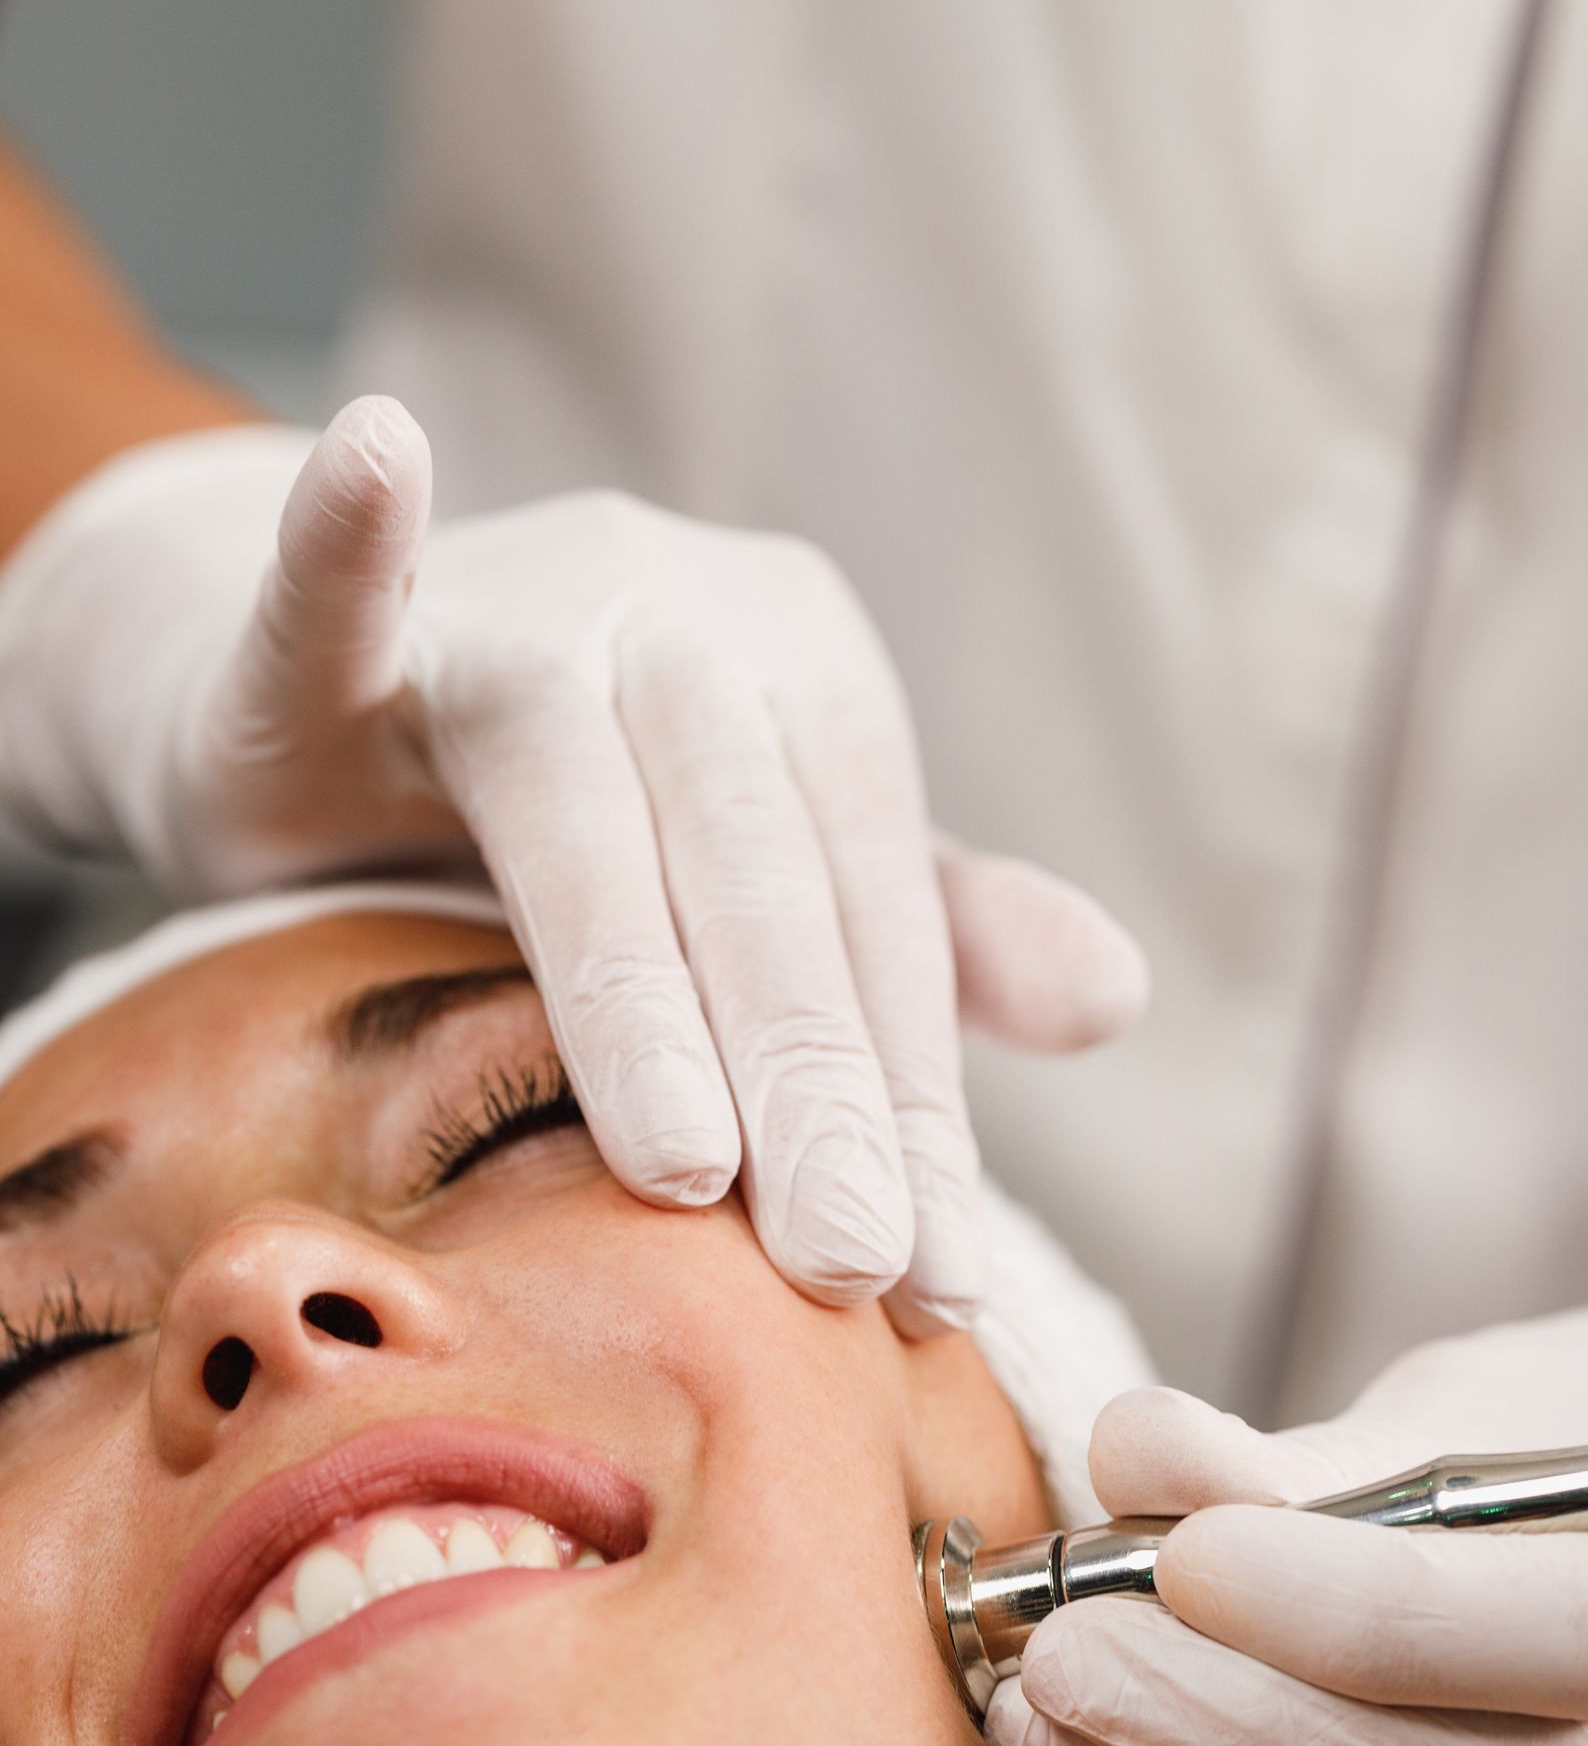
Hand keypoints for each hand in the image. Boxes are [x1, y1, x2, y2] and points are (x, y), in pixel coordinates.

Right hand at [0, 397, 1144, 1326]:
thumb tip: (1117, 1000)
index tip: (941, 1282)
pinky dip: (345, 545)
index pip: (874, 916)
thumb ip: (922, 935)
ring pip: (575, 809)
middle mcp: (677, 617)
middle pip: (753, 874)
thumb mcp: (759, 875)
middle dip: (807, 1081)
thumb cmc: (567, 815)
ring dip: (632, 987)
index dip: (911, 1103)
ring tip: (686, 1167)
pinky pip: (328, 600)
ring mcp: (502, 613)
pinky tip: (381, 463)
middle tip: (850, 1265)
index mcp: (804, 672)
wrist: (312, 695)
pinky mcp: (318, 641)